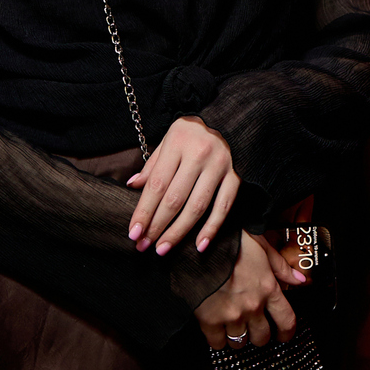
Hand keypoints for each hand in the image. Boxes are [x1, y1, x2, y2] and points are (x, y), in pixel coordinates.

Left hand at [126, 115, 238, 254]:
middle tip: (143, 246)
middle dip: (157, 226)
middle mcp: (199, 155)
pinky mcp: (236, 177)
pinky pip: (223, 208)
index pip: (156, 184)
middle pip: (174, 198)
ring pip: (197, 207)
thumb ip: (153, 164)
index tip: (133, 232)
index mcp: (177, 143)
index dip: (144, 211)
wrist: (232, 120)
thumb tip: (133, 186)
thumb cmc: (192, 133)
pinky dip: (211, 229)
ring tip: (163, 248)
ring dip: (178, 232)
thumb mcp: (169, 139)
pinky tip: (198, 245)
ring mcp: (219, 166)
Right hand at [193, 231, 306, 348]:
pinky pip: (218, 343)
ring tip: (232, 327)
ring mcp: (231, 315)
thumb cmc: (228, 240)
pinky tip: (216, 330)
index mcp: (267, 288)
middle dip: (259, 335)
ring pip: (240, 342)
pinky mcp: (209, 319)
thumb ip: (281, 266)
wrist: (195, 243)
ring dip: (238, 336)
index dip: (287, 333)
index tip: (283, 335)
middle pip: (262, 337)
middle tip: (253, 328)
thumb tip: (299, 279)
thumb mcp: (260, 245)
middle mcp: (252, 306)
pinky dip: (218, 340)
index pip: (287, 321)